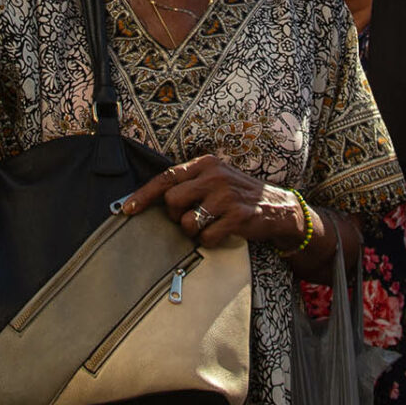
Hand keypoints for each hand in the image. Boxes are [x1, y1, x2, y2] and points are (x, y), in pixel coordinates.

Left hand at [116, 152, 310, 251]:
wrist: (278, 208)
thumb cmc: (239, 195)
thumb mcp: (216, 178)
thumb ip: (190, 183)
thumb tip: (153, 199)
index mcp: (206, 163)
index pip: (166, 177)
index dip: (143, 195)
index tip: (127, 209)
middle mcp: (214, 176)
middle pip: (171, 201)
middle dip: (175, 216)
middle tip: (191, 217)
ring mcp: (226, 195)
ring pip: (187, 223)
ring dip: (195, 231)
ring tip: (211, 224)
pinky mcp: (236, 216)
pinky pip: (206, 237)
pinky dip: (211, 240)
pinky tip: (224, 232)